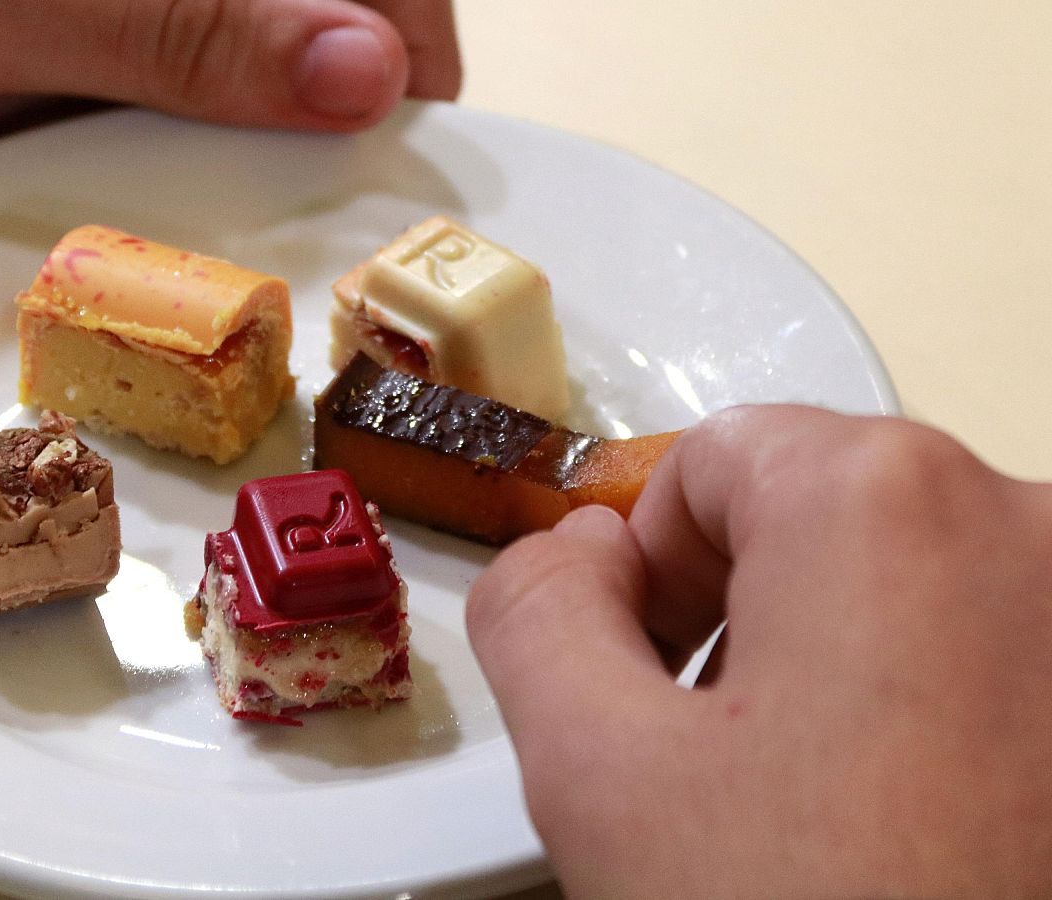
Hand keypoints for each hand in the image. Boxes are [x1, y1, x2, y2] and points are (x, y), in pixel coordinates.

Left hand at [0, 0, 460, 167]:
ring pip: (184, 51)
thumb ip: (193, 34)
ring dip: (93, 108)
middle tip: (80, 125)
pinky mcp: (61, 0)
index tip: (365, 146)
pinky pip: (105, 60)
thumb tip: (371, 73)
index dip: (392, 50)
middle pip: (277, 15)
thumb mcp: (6, 8)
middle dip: (188, 100)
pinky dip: (39, 96)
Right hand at [467, 405, 1051, 896]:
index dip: (644, 569)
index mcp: (883, 503)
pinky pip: (1000, 656)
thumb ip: (535, 616)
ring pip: (916, 590)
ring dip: (839, 670)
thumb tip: (562, 557)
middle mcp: (1031, 532)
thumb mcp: (596, 771)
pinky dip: (935, 710)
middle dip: (740, 618)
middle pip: (822, 516)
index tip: (638, 675)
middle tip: (713, 761)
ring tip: (812, 810)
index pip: (710, 461)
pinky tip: (905, 825)